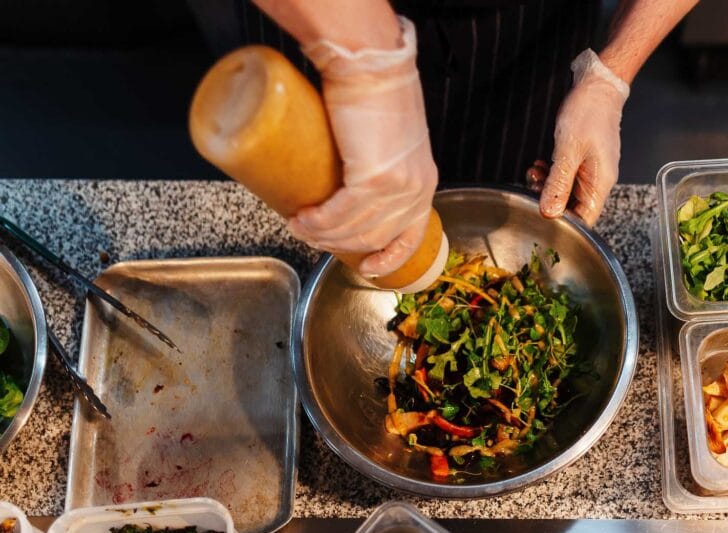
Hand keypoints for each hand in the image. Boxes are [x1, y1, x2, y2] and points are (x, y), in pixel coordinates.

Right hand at [291, 17, 437, 277]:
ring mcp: (397, 187)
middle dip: (338, 243)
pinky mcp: (374, 179)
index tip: (368, 268)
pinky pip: (342, 214)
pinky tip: (301, 219)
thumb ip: (381, 162)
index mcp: (423, 182)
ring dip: (322, 234)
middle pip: (375, 236)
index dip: (389, 258)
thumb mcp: (392, 138)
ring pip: (355, 228)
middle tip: (311, 236)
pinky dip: (318, 222)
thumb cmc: (378, 91)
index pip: (412, 235)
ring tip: (298, 225)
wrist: (372, 63)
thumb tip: (346, 181)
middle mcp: (415, 190)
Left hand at [539, 49, 628, 226]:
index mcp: (600, 184)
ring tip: (534, 173)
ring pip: (566, 193)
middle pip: (574, 208)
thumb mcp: (568, 150)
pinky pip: (565, 178)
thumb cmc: (589, 113)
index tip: (543, 215)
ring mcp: (590, 171)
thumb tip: (549, 211)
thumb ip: (559, 183)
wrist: (597, 86)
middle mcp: (597, 182)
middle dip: (551, 202)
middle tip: (534, 187)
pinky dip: (550, 176)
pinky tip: (540, 166)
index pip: (584, 220)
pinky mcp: (581, 161)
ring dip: (547, 187)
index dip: (564, 223)